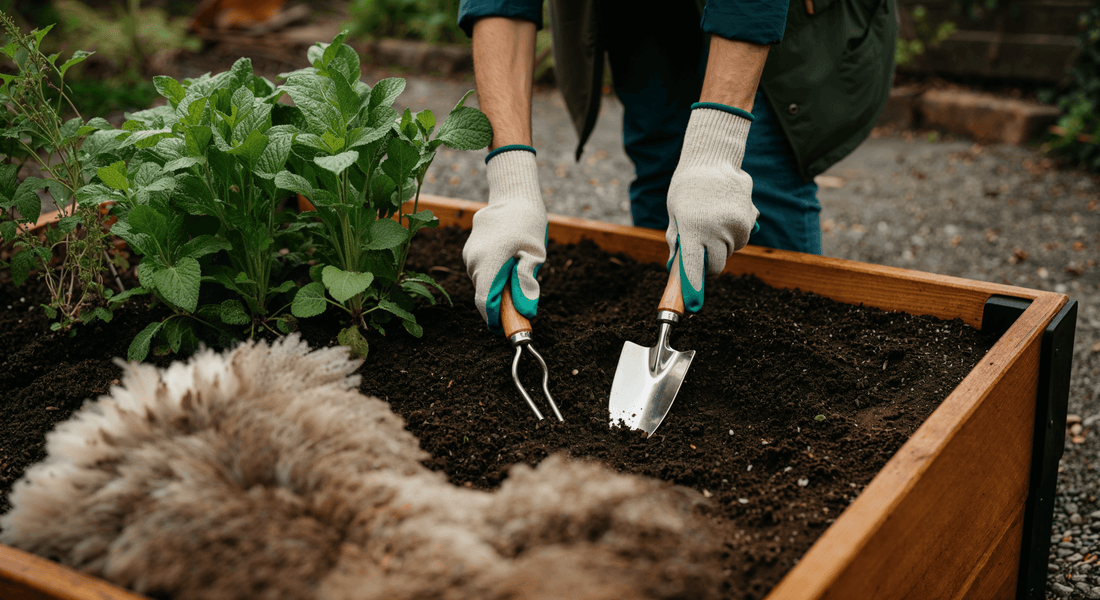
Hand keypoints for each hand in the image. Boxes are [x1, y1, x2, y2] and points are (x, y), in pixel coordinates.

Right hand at [462, 146, 547, 333]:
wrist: (512, 195)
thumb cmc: (528, 223)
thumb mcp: (536, 254)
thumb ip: (527, 283)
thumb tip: (525, 311)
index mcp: (489, 262)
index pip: (486, 303)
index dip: (496, 321)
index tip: (508, 329)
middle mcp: (474, 261)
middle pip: (484, 296)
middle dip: (501, 305)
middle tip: (521, 303)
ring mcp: (469, 256)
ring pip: (482, 285)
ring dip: (498, 289)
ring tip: (517, 273)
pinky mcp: (469, 252)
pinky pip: (481, 273)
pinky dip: (494, 276)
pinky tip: (508, 262)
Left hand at [665, 104, 758, 312]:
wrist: (712, 159)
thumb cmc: (687, 189)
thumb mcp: (674, 214)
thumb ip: (676, 241)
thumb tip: (676, 268)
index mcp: (692, 230)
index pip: (693, 268)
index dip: (693, 288)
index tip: (692, 305)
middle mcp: (715, 230)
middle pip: (717, 266)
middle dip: (710, 264)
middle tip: (702, 250)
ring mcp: (735, 224)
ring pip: (732, 251)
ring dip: (723, 245)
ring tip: (713, 220)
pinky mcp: (750, 218)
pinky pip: (743, 237)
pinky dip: (735, 233)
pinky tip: (726, 214)